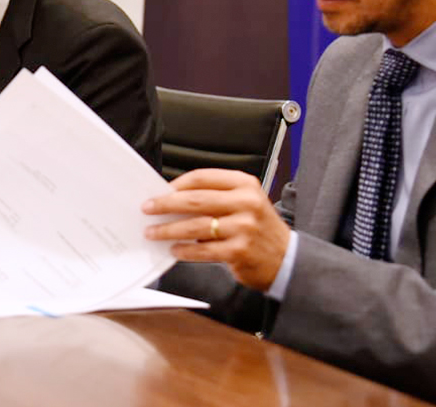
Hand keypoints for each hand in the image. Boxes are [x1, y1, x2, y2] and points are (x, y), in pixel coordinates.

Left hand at [141, 169, 289, 291]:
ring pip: (196, 225)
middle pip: (195, 199)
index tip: (160, 190)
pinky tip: (174, 249)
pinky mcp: (239, 250)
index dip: (176, 184)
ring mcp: (244, 227)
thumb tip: (173, 198)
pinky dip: (185, 250)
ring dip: (169, 229)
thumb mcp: (245, 202)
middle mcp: (246, 202)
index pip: (202, 178)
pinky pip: (203, 249)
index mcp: (245, 184)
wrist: (287, 258)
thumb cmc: (259, 228)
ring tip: (153, 232)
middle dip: (166, 204)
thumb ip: (216, 197)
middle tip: (148, 208)